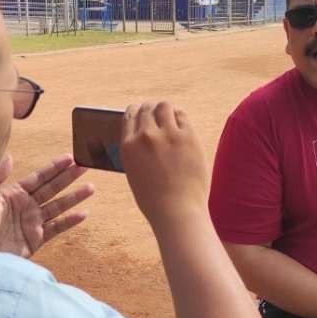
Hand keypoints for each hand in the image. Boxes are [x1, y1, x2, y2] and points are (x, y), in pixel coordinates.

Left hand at [0, 153, 94, 256]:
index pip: (39, 177)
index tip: (70, 158)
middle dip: (68, 178)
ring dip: (74, 197)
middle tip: (85, 166)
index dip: (54, 168)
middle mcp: (27, 206)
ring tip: (90, 187)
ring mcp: (33, 222)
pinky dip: (70, 222)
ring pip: (58, 206)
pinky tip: (83, 214)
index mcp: (15, 194)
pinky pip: (56, 228)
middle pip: (52, 189)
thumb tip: (9, 155)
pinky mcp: (36, 239)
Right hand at [120, 102, 208, 227]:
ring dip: (166, 110)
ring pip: (165, 106)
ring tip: (171, 116)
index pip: (130, 114)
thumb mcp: (134, 172)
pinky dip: (180, 117)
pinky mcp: (188, 137)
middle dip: (152, 109)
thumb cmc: (155, 198)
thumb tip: (143, 133)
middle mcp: (145, 136)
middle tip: (158, 114)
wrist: (177, 211)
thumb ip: (136, 150)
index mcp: (128, 146)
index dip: (137, 111)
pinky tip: (182, 124)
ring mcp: (168, 135)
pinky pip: (182, 115)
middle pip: (147, 108)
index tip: (142, 112)